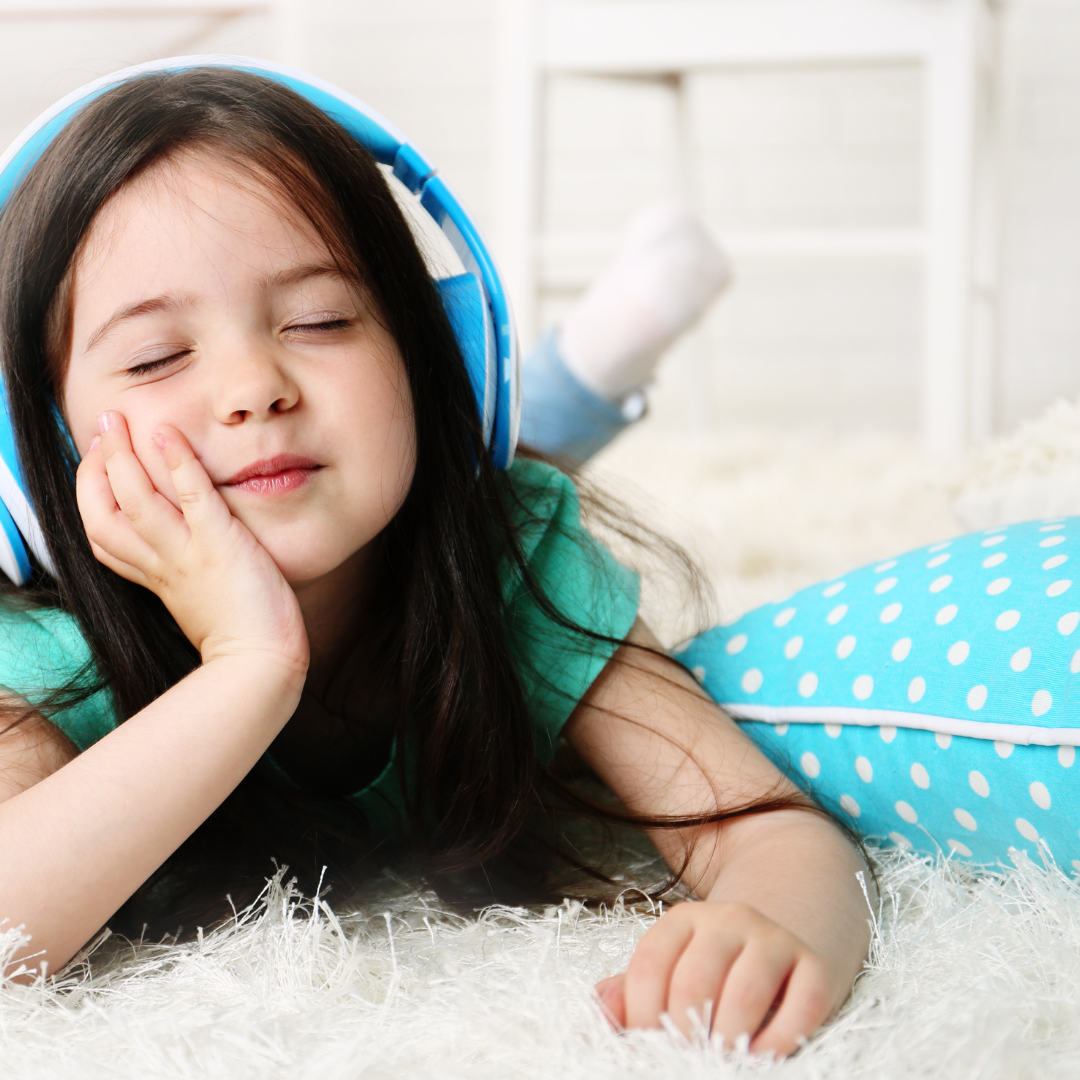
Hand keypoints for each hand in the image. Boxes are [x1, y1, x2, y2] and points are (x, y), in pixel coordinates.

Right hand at [76, 412, 308, 675]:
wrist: (262, 664)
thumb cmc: (243, 636)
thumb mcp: (200, 599)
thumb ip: (188, 572)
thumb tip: (192, 552)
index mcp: (156, 578)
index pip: (102, 536)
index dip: (92, 496)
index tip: (97, 463)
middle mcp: (162, 564)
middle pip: (103, 514)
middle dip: (94, 468)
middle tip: (102, 427)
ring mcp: (188, 554)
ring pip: (135, 500)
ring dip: (122, 456)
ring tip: (118, 419)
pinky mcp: (221, 546)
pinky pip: (192, 498)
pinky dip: (178, 464)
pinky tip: (168, 435)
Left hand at [595, 901, 841, 1056]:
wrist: (782, 934)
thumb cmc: (714, 966)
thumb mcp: (671, 966)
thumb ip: (631, 990)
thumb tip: (602, 1010)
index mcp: (682, 920)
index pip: (649, 965)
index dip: (641, 1016)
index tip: (646, 1048)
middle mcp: (727, 919)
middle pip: (695, 981)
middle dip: (684, 1033)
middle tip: (685, 1062)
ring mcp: (772, 938)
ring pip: (746, 991)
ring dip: (729, 1039)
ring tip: (720, 1063)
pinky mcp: (814, 963)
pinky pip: (803, 1003)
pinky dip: (781, 1040)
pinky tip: (763, 1058)